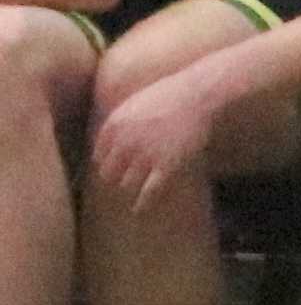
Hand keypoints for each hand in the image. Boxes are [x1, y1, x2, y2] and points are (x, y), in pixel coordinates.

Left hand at [91, 64, 230, 205]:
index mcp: (113, 126)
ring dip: (130, 186)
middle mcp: (124, 143)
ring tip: (134, 192)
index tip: (113, 168)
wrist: (197, 96)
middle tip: (123, 181)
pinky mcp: (167, 166)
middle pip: (109, 172)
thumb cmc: (169, 95)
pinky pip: (150, 190)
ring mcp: (146, 156)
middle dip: (115, 176)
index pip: (99, 155)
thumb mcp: (133, 103)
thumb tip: (109, 141)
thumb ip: (118, 122)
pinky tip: (139, 209)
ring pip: (127, 182)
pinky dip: (143, 202)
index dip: (106, 162)